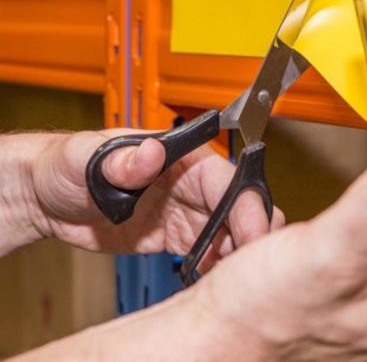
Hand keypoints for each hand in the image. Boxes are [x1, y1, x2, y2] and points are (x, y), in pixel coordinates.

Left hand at [30, 129, 280, 267]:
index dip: (246, 205)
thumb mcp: (87, 156)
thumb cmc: (68, 163)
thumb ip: (122, 159)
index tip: (255, 231)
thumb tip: (151, 152)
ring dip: (236, 253)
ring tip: (233, 277)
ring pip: (229, 232)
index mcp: (182, 157)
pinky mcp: (176, 237)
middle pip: (239, 208)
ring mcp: (186, 211)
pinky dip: (217, 266)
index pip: (228, 180)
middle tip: (251, 263)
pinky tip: (215, 280)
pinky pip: (207, 252)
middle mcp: (192, 184)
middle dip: (252, 233)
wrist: (46, 198)